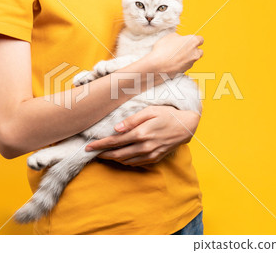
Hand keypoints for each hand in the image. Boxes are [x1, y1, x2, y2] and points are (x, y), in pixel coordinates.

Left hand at [85, 106, 200, 165]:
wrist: (186, 126)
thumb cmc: (167, 114)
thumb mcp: (150, 111)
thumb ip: (132, 120)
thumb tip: (115, 128)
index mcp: (141, 133)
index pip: (115, 141)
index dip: (100, 145)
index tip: (88, 146)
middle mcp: (144, 147)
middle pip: (117, 154)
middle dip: (102, 154)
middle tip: (91, 152)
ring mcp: (150, 155)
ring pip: (126, 161)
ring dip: (113, 158)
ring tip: (103, 154)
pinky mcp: (155, 159)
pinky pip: (136, 163)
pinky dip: (125, 161)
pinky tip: (120, 157)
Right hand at [145, 33, 203, 76]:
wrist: (157, 66)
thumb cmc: (163, 50)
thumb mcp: (170, 36)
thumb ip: (179, 37)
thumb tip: (179, 39)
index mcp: (193, 42)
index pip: (201, 39)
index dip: (194, 39)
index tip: (189, 40)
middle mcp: (195, 53)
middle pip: (199, 51)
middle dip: (193, 50)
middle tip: (183, 48)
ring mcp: (191, 63)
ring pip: (192, 59)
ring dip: (187, 57)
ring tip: (175, 56)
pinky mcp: (185, 71)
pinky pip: (186, 66)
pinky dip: (181, 64)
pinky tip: (173, 63)